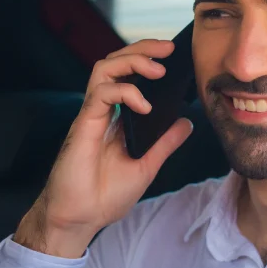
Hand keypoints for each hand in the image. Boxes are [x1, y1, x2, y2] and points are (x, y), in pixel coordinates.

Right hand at [15, 39, 192, 257]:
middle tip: (169, 47)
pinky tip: (144, 105)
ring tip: (157, 69)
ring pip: (105, 68)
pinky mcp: (83, 124)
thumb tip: (187, 122)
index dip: (147, 58)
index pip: (128, 75)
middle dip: (142, 49)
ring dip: (132, 61)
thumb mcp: (147, 167)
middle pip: (115, 62)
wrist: (79, 219)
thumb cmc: (104, 197)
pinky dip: (125, 92)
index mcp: (115, 117)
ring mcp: (91, 115)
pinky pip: (101, 93)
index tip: (172, 55)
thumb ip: (165, 143)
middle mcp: (102, 111)